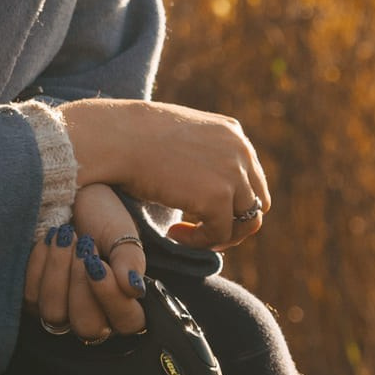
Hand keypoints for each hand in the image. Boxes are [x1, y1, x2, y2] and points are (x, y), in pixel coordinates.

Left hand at [24, 183, 151, 340]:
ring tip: (67, 236)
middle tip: (84, 246)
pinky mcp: (35, 300)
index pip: (127, 322)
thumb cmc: (103, 218)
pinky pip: (31, 298)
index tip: (98, 264)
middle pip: (86, 326)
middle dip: (79, 284)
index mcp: (126, 304)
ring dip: (58, 272)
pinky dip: (39, 265)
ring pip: (54, 314)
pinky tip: (49, 240)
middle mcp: (96, 316)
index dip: (111, 298)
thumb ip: (131, 260)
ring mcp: (63, 311)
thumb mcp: (122, 233)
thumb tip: (134, 289)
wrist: (73, 198)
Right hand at [58, 98, 270, 251]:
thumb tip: (206, 181)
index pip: (251, 178)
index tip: (201, 212)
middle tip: (201, 232)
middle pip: (257, 202)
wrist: (118, 138)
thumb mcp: (181, 137)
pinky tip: (173, 234)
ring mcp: (233, 173)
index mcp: (233, 133)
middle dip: (231, 222)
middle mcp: (241, 150)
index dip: (230, 202)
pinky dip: (199, 241)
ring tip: (187, 236)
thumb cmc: (134, 138)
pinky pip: (220, 234)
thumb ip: (203, 156)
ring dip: (218, 235)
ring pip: (246, 222)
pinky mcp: (218, 197)